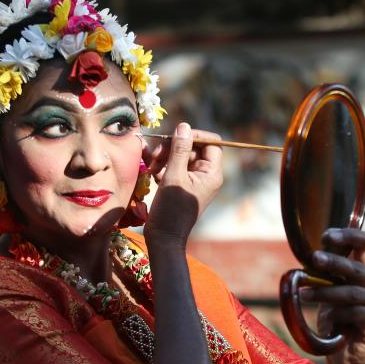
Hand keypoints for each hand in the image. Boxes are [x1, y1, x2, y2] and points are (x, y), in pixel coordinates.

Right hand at [144, 122, 222, 244]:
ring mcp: (194, 180)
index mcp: (212, 173)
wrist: (163, 237)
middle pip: (193, 148)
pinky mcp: (182, 185)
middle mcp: (206, 175)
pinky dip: (163, 168)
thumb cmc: (171, 209)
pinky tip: (153, 176)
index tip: (174, 138)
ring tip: (152, 169)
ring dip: (164, 158)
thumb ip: (179, 149)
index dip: (194, 136)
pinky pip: (174, 167)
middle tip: (156, 156)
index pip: (211, 142)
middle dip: (173, 148)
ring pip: (180, 156)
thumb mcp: (174, 176)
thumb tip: (184, 126)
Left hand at [302, 228, 364, 363]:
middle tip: (314, 259)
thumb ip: (328, 275)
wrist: (345, 355)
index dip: (348, 236)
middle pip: (359, 268)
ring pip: (354, 293)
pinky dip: (338, 314)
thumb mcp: (331, 291)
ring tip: (305, 294)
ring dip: (326, 292)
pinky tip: (327, 319)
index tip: (327, 236)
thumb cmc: (337, 319)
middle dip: (335, 262)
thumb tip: (311, 257)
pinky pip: (356, 313)